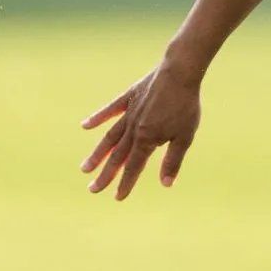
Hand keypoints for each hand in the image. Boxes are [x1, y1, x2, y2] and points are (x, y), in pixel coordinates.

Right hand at [80, 63, 201, 199]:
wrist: (179, 73)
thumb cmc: (185, 106)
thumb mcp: (185, 136)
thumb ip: (172, 160)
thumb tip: (166, 184)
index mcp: (147, 140)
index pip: (134, 167)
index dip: (126, 183)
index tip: (117, 197)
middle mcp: (133, 129)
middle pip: (117, 156)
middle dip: (106, 174)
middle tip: (93, 189)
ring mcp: (129, 112)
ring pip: (109, 137)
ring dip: (97, 154)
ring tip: (85, 167)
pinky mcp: (128, 97)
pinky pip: (110, 110)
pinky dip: (98, 117)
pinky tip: (86, 126)